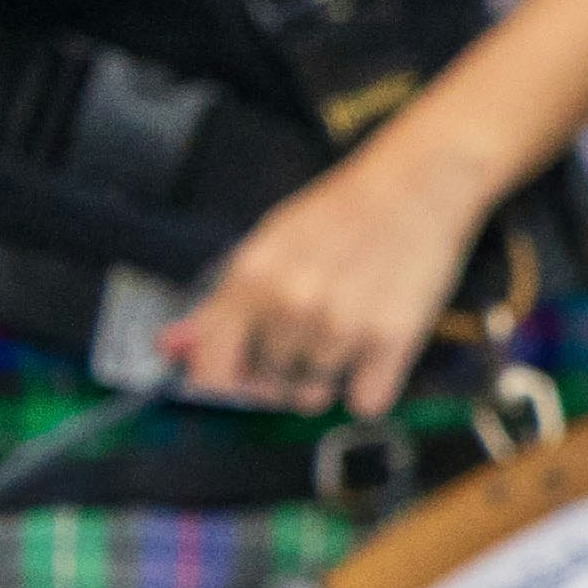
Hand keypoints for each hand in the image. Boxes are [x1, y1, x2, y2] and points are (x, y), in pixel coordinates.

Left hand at [160, 135, 499, 421]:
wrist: (418, 186)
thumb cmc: (339, 213)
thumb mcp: (268, 247)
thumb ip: (221, 304)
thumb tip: (169, 348)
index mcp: (249, 281)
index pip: (211, 373)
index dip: (224, 381)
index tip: (241, 373)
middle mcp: (290, 309)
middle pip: (266, 385)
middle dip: (281, 370)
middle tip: (310, 331)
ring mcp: (341, 327)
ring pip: (314, 396)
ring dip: (326, 377)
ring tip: (345, 335)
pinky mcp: (392, 341)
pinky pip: (364, 402)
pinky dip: (369, 386)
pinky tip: (376, 352)